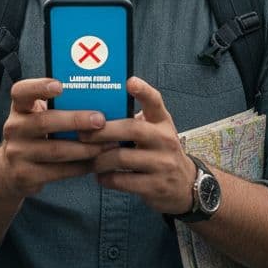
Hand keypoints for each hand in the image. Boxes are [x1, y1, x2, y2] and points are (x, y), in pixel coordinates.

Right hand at [0, 78, 112, 199]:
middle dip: (75, 121)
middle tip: (100, 120)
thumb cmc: (35, 135)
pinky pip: (59, 171)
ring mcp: (18, 153)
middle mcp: (14, 128)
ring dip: (86, 148)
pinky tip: (98, 161)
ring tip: (108, 144)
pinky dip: (82, 166)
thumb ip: (59, 107)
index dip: (39, 87)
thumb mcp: (38, 116)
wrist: (10, 170)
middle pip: (44, 122)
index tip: (60, 85)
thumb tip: (99, 98)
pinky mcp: (26, 175)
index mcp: (19, 108)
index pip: (21, 91)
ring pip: (56, 150)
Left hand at [82, 76, 196, 215]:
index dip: (143, 91)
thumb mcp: (156, 132)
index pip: (155, 102)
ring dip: (99, 159)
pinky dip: (106, 178)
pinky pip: (123, 180)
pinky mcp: (155, 186)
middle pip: (132, 129)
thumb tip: (96, 112)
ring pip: (122, 157)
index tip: (129, 81)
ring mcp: (162, 164)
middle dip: (103, 131)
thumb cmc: (160, 152)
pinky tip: (100, 176)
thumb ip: (134, 121)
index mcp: (163, 122)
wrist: (185, 185)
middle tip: (82, 133)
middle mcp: (165, 140)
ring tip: (89, 159)